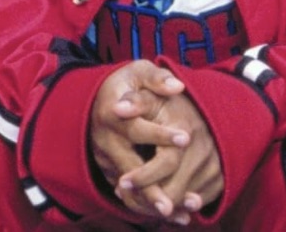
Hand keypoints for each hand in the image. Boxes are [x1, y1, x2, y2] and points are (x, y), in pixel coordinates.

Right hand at [90, 62, 191, 221]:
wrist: (98, 98)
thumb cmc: (125, 83)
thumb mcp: (138, 71)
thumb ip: (157, 77)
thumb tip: (178, 86)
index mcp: (113, 112)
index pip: (137, 127)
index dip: (160, 134)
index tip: (186, 137)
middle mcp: (106, 139)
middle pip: (129, 166)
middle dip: (151, 185)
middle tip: (172, 202)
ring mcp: (105, 158)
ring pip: (127, 186)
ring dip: (149, 201)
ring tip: (173, 214)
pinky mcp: (108, 171)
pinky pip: (127, 193)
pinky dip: (145, 205)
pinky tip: (170, 213)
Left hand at [117, 91, 223, 222]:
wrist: (200, 109)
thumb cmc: (166, 105)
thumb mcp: (151, 98)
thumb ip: (135, 102)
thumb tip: (117, 109)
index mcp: (187, 130)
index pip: (167, 162)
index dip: (143, 176)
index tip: (121, 182)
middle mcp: (204, 150)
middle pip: (176, 188)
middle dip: (149, 196)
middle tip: (124, 195)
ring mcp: (214, 165)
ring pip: (184, 199)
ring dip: (160, 203)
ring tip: (135, 197)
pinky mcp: (218, 179)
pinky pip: (195, 202)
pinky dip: (175, 206)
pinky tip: (157, 198)